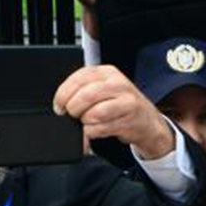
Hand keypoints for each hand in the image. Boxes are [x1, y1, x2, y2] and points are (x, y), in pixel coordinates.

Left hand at [54, 64, 176, 158]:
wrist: (147, 122)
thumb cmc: (120, 105)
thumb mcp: (103, 90)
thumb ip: (83, 90)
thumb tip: (60, 103)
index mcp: (107, 72)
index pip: (78, 78)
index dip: (63, 94)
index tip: (59, 106)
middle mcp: (118, 84)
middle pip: (85, 96)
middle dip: (73, 110)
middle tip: (73, 116)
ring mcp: (126, 102)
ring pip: (93, 114)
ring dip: (85, 122)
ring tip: (88, 122)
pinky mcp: (129, 120)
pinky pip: (101, 128)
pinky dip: (92, 132)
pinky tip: (96, 130)